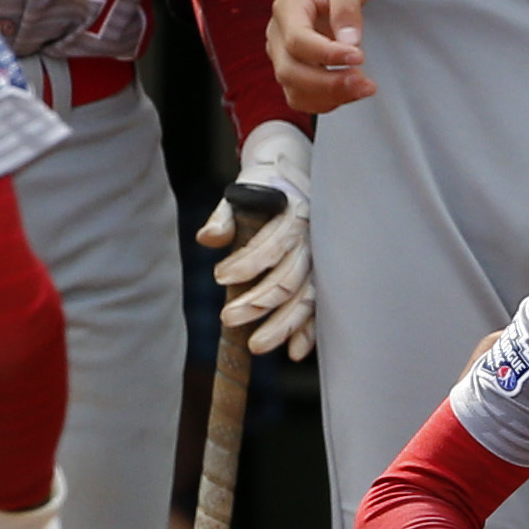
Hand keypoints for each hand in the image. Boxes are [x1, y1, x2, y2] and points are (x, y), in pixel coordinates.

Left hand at [201, 119, 316, 358]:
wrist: (297, 175)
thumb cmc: (264, 186)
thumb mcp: (242, 192)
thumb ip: (225, 216)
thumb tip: (206, 239)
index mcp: (292, 216)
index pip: (270, 245)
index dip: (246, 263)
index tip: (218, 276)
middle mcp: (311, 241)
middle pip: (288, 278)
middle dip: (258, 302)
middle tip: (227, 318)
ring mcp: (320, 262)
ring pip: (306, 298)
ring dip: (282, 325)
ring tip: (255, 345)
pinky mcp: (322, 277)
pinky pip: (318, 308)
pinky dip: (309, 331)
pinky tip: (294, 353)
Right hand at [269, 0, 374, 116]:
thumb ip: (347, 7)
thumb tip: (350, 41)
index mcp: (287, 8)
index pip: (298, 40)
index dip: (326, 54)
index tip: (358, 57)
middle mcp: (278, 35)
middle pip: (290, 71)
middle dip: (328, 84)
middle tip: (364, 82)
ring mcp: (282, 55)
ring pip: (294, 90)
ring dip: (328, 97)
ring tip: (363, 88)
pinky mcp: (294, 70)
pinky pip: (302, 96)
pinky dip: (326, 101)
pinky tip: (351, 91)